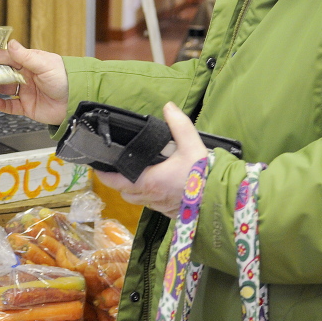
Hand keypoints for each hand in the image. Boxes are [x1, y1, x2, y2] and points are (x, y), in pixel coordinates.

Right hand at [0, 40, 68, 124]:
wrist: (76, 100)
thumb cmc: (65, 78)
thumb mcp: (44, 64)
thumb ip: (26, 56)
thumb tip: (10, 44)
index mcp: (29, 63)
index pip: (7, 57)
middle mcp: (26, 76)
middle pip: (2, 73)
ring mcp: (26, 92)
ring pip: (4, 89)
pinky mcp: (28, 107)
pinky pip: (11, 106)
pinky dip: (3, 105)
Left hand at [95, 101, 207, 217]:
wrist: (224, 200)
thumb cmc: (204, 175)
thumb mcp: (192, 145)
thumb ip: (179, 124)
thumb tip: (168, 107)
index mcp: (149, 181)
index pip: (116, 181)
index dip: (104, 175)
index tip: (98, 167)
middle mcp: (151, 197)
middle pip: (126, 193)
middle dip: (121, 183)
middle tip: (121, 169)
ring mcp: (161, 207)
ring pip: (139, 201)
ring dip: (136, 191)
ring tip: (140, 176)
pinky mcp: (171, 213)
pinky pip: (154, 207)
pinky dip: (152, 197)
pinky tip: (161, 187)